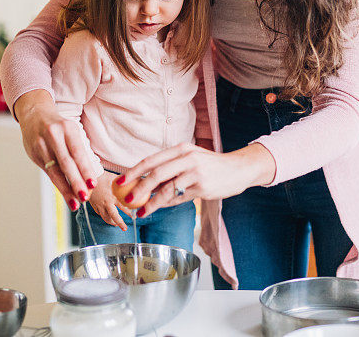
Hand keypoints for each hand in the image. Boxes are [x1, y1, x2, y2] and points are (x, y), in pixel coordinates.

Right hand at [14, 89, 98, 210]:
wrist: (34, 113)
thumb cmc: (58, 127)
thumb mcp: (70, 132)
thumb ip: (77, 151)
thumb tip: (89, 176)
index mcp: (68, 128)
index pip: (78, 152)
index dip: (85, 169)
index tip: (92, 184)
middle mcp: (53, 135)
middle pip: (66, 163)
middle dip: (76, 182)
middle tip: (85, 197)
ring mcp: (41, 144)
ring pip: (55, 171)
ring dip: (66, 189)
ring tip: (75, 203)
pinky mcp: (33, 153)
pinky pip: (48, 171)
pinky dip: (58, 184)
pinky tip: (65, 194)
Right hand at [88, 172, 130, 230]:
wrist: (89, 176)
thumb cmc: (104, 176)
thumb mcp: (117, 179)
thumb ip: (127, 182)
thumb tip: (139, 180)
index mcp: (113, 196)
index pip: (124, 207)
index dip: (130, 213)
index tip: (135, 216)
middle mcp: (106, 202)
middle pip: (113, 216)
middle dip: (120, 223)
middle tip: (125, 228)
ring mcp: (99, 205)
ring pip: (105, 218)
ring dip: (112, 222)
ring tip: (116, 224)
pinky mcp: (94, 205)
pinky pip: (100, 214)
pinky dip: (105, 216)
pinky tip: (108, 216)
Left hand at [119, 142, 275, 216]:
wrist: (239, 169)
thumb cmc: (211, 165)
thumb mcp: (191, 159)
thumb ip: (170, 168)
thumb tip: (144, 183)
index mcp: (181, 149)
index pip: (151, 160)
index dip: (133, 171)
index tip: (120, 181)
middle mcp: (187, 158)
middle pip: (156, 174)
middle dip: (138, 188)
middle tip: (126, 199)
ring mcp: (196, 173)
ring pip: (167, 190)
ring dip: (150, 202)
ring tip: (140, 211)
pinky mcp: (203, 187)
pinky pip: (179, 198)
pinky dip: (167, 204)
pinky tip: (158, 207)